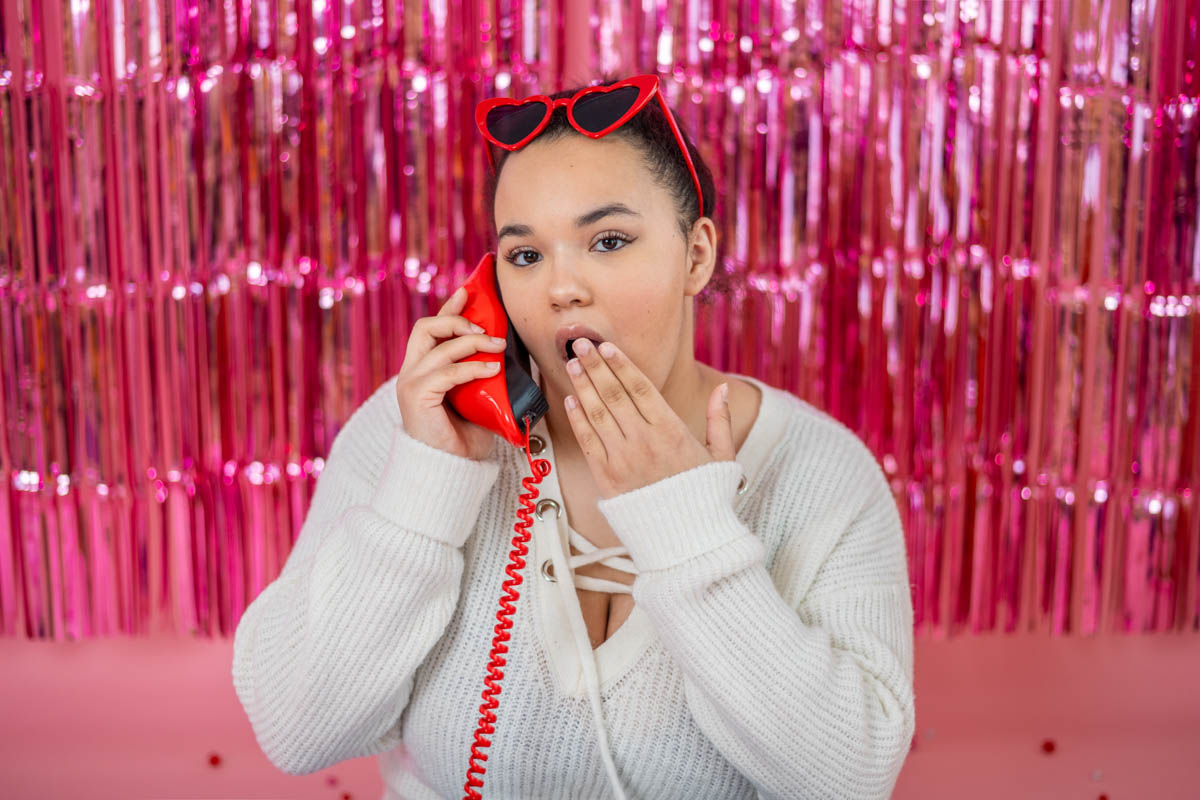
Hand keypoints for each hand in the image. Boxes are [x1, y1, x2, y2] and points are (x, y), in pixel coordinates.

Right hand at [393, 287, 509, 459]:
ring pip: (438, 345)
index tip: (468, 291)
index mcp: (422, 370)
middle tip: (486, 328)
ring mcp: (411, 383)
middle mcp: (411, 372)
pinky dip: (471, 367)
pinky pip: (446, 372)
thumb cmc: (464, 439)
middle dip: (456, 319)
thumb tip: (514, 357)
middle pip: (425, 327)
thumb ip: (485, 376)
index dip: (449, 307)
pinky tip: (493, 369)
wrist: (450, 471)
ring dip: (471, 341)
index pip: (431, 329)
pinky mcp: (417, 397)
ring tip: (497, 346)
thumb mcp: (478, 399)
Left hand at [562, 339, 735, 498]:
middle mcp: (645, 442)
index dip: (621, 365)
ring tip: (571, 364)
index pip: (641, 388)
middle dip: (595, 366)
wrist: (686, 541)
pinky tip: (571, 400)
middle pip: (614, 394)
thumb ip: (720, 421)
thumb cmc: (705, 497)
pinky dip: (578, 419)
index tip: (607, 347)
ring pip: (597, 414)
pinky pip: (588, 442)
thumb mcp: (723, 457)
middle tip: (579, 343)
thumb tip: (722, 390)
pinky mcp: (607, 479)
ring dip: (582, 386)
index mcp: (672, 432)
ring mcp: (623, 460)